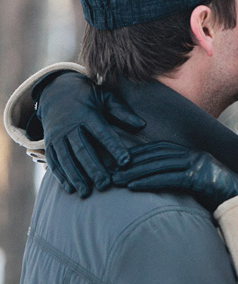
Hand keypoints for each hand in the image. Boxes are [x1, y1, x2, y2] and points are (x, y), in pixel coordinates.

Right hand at [35, 71, 145, 196]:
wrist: (54, 91)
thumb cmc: (88, 97)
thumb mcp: (105, 97)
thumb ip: (122, 111)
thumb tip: (142, 125)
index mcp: (87, 114)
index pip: (103, 133)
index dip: (114, 147)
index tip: (126, 161)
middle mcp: (70, 125)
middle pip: (82, 149)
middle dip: (93, 168)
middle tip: (105, 185)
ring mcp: (57, 135)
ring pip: (66, 158)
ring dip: (75, 176)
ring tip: (86, 192)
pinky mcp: (49, 143)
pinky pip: (54, 161)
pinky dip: (61, 175)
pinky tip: (70, 189)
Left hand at [111, 142, 237, 210]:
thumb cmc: (224, 198)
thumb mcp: (202, 186)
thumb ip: (185, 180)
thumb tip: (164, 185)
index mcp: (195, 155)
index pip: (162, 150)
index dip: (140, 153)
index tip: (121, 160)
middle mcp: (195, 156)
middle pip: (157, 155)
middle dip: (132, 162)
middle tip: (111, 170)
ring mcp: (198, 166)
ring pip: (159, 166)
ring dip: (135, 173)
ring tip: (116, 180)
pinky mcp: (198, 178)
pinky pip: (168, 178)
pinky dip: (148, 182)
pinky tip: (132, 187)